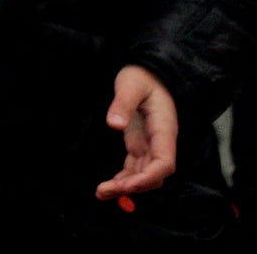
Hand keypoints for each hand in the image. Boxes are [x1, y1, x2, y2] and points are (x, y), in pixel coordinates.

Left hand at [96, 64, 178, 199]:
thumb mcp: (131, 85)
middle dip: (133, 186)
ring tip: (101, 192)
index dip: (148, 177)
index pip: (165, 163)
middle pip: (154, 174)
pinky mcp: (140, 145)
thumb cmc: (142, 77)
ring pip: (144, 174)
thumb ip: (123, 103)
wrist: (150, 73)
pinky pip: (135, 168)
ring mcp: (151, 145)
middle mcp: (160, 142)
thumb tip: (114, 124)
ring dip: (126, 186)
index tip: (127, 184)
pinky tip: (108, 186)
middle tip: (105, 190)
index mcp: (164, 130)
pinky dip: (123, 179)